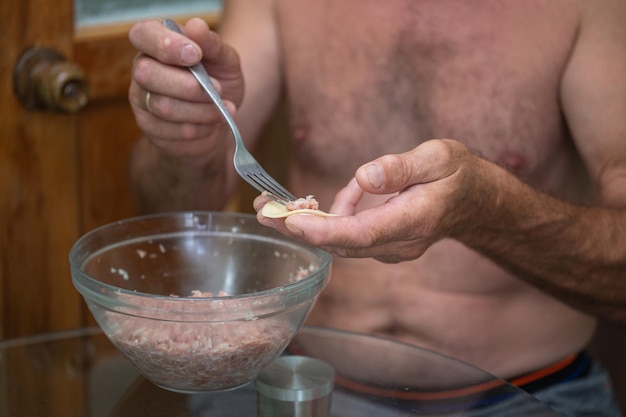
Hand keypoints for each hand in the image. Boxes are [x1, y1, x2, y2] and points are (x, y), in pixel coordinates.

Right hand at [128, 18, 243, 157]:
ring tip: (223, 108)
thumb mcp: (224, 60)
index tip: (195, 55)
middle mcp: (142, 69)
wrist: (221, 117)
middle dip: (188, 85)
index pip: (143, 35)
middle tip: (218, 88)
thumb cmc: (218, 81)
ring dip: (200, 110)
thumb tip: (197, 27)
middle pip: (147, 74)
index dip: (166, 45)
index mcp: (155, 42)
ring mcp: (142, 100)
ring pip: (163, 106)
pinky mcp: (150, 127)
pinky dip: (198, 128)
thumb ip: (211, 44)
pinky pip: (170, 131)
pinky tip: (212, 124)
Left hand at [256, 139, 484, 262]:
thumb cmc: (458, 174)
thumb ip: (402, 168)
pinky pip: (347, 237)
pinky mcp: (383, 244)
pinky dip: (326, 221)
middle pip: (342, 243)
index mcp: (415, 219)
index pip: (363, 233)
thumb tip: (365, 177)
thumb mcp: (438, 156)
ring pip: (340, 242)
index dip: (325, 231)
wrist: (474, 201)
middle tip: (262, 211)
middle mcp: (400, 242)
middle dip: (299, 228)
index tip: (291, 222)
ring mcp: (391, 247)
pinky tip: (326, 201)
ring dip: (306, 226)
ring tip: (273, 205)